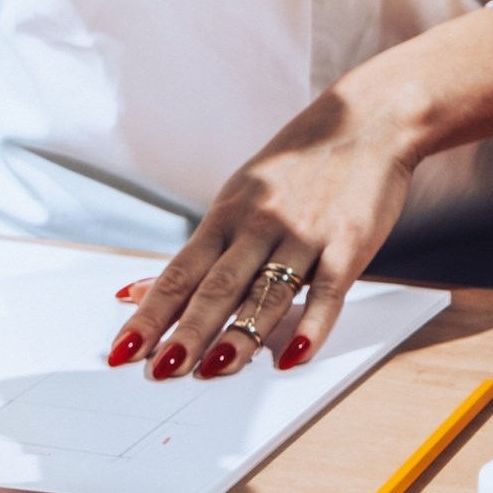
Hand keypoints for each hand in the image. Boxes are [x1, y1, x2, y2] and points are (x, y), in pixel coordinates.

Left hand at [112, 91, 414, 379]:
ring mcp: (305, 234)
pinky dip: (312, 324)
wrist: (369, 121)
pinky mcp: (349, 243)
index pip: (178, 273)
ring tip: (216, 370)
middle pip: (217, 287)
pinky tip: (294, 356)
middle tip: (163, 370)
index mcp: (225, 217)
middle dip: (188, 330)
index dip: (150, 313)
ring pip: (267, 292)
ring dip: (242, 334)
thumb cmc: (296, 169)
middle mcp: (259, 225)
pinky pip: (328, 290)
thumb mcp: (236, 198)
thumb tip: (134, 293)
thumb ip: (195, 254)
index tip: (123, 349)